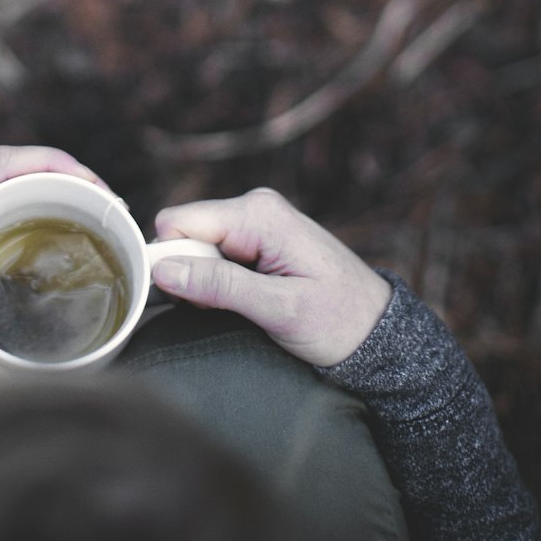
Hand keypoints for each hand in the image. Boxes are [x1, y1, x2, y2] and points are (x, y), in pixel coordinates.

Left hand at [0, 146, 103, 383]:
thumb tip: (22, 391)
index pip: (0, 163)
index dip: (54, 161)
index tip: (97, 183)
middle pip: (8, 165)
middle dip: (63, 174)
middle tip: (109, 207)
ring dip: (40, 185)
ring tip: (87, 216)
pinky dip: (16, 202)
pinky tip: (39, 231)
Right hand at [151, 188, 391, 366]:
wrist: (378, 332)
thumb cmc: (338, 322)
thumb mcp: (278, 309)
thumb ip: (219, 286)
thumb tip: (163, 269)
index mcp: (258, 214)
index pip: (179, 222)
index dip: (170, 260)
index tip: (188, 299)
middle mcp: (254, 208)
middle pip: (186, 232)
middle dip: (190, 272)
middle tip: (225, 309)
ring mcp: (257, 222)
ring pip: (198, 245)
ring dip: (205, 279)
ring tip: (243, 307)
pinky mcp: (259, 240)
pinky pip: (216, 252)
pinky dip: (218, 279)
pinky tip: (245, 301)